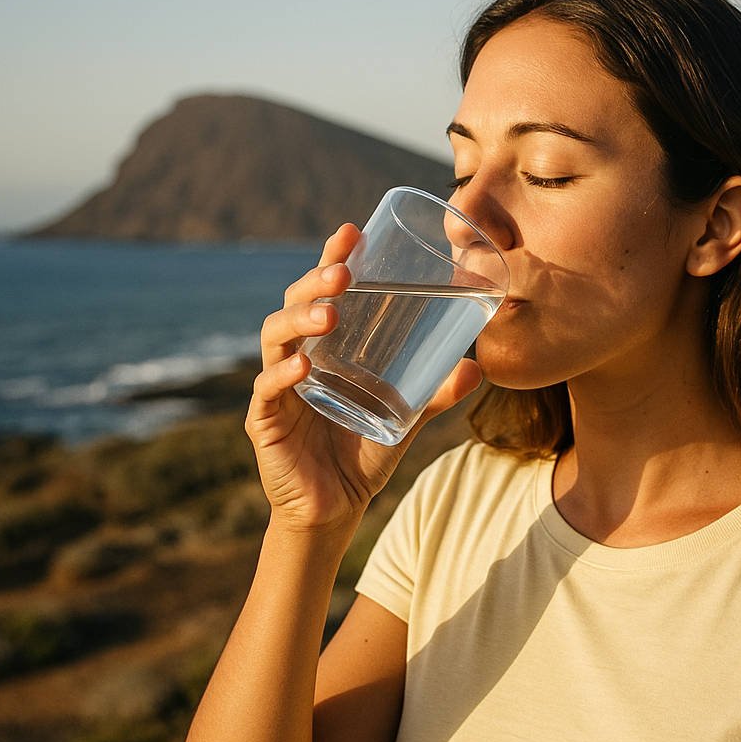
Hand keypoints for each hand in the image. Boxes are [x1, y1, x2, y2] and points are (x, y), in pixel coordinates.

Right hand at [245, 224, 482, 531]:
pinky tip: (302, 368)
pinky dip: (282, 376)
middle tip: (343, 273)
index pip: (322, 293)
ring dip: (299, 320)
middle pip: (293, 304)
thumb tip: (475, 366)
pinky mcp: (264, 421)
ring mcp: (276, 388)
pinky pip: (266, 391)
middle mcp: (295, 358)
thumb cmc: (364, 455)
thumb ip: (436, 394)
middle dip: (315, 282)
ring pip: (273, 338)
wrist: (334, 509)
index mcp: (324, 349)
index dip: (332, 259)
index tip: (352, 232)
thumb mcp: (406, 419)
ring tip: (330, 315)